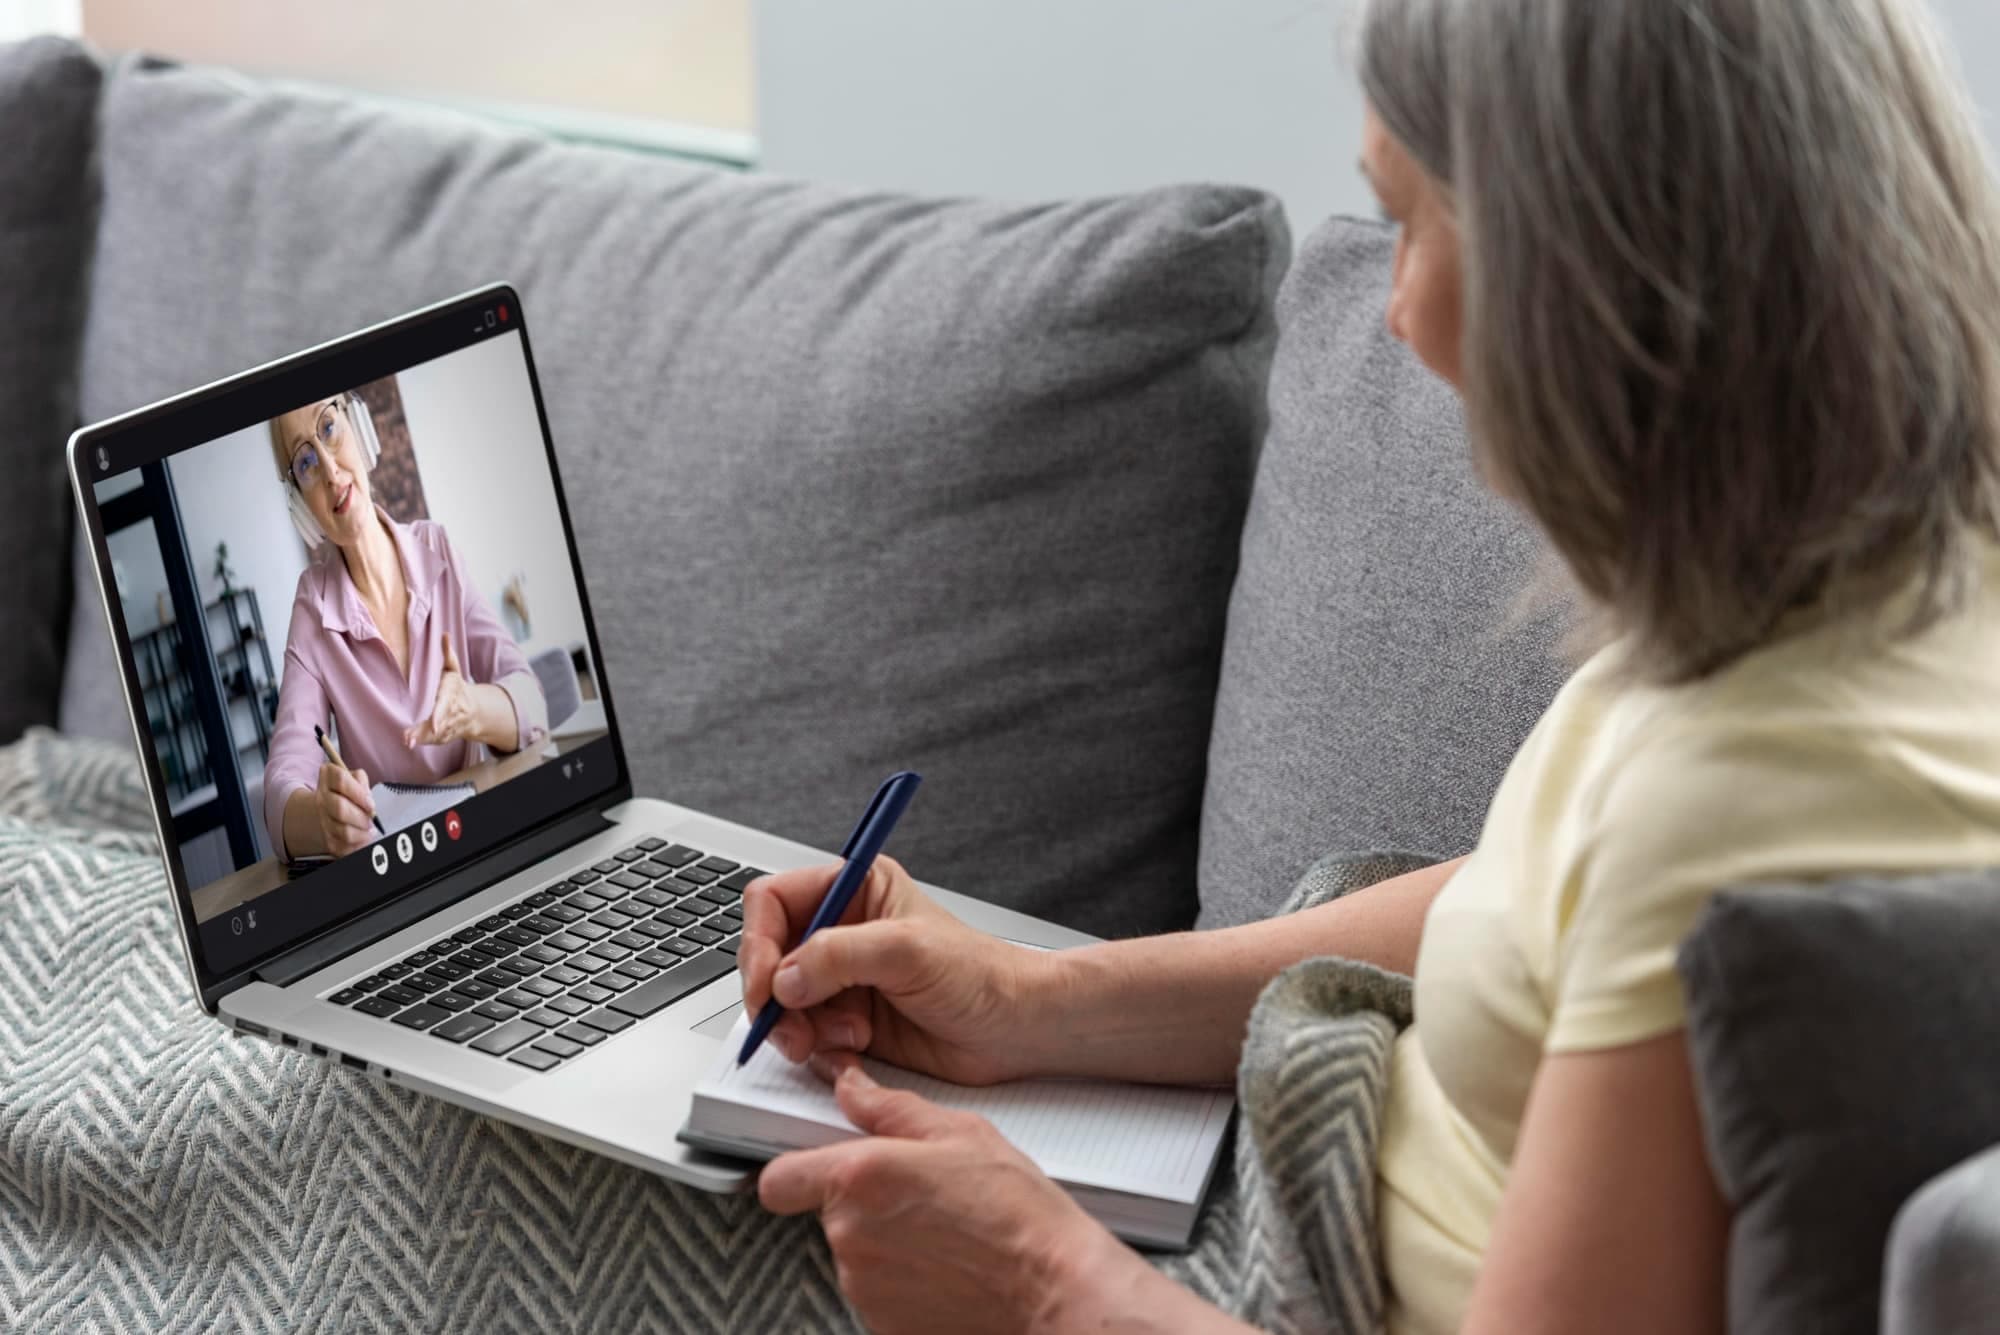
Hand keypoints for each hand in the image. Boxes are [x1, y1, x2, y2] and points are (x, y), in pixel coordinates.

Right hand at [314, 760, 375, 855]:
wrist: (330, 809)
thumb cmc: (349, 791)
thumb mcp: (356, 779)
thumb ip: (362, 784)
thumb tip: (368, 803)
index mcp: (328, 777)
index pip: (340, 780)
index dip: (358, 793)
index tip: (371, 804)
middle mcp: (322, 798)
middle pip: (340, 808)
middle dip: (361, 816)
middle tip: (372, 820)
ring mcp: (322, 819)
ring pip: (343, 831)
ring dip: (362, 833)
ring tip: (370, 830)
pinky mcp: (327, 839)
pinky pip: (343, 846)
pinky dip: (358, 845)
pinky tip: (364, 838)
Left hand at [405, 632, 477, 746]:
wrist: (476, 711)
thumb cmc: (457, 687)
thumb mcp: (453, 669)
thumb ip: (447, 653)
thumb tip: (445, 634)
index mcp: (452, 695)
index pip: (445, 705)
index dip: (439, 715)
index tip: (434, 725)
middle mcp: (453, 712)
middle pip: (439, 724)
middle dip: (426, 732)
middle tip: (409, 739)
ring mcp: (450, 725)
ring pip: (436, 735)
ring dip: (422, 738)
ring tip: (408, 741)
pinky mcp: (446, 735)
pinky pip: (436, 740)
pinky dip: (425, 741)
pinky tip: (412, 742)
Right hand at [741, 857, 1058, 1085]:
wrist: (1014, 1028)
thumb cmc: (981, 975)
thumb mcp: (908, 951)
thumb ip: (839, 955)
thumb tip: (786, 976)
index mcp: (855, 890)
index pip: (774, 903)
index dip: (759, 942)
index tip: (767, 983)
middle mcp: (841, 931)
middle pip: (768, 956)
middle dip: (773, 994)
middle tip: (788, 1024)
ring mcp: (841, 979)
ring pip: (780, 1001)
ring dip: (795, 1026)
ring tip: (834, 1037)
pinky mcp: (845, 1020)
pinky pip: (802, 1033)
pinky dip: (816, 1046)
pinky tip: (852, 1045)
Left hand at [760, 1060, 1130, 1334]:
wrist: (1051, 1289)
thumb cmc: (1018, 1214)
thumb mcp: (961, 1133)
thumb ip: (890, 1109)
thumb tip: (852, 1089)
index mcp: (862, 1177)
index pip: (779, 1178)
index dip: (796, 1170)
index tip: (817, 1165)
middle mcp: (850, 1234)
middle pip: (828, 1212)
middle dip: (864, 1201)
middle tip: (920, 1194)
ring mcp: (863, 1285)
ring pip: (855, 1251)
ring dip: (886, 1240)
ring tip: (943, 1231)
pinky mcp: (880, 1322)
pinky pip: (877, 1289)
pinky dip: (902, 1277)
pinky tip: (946, 1263)